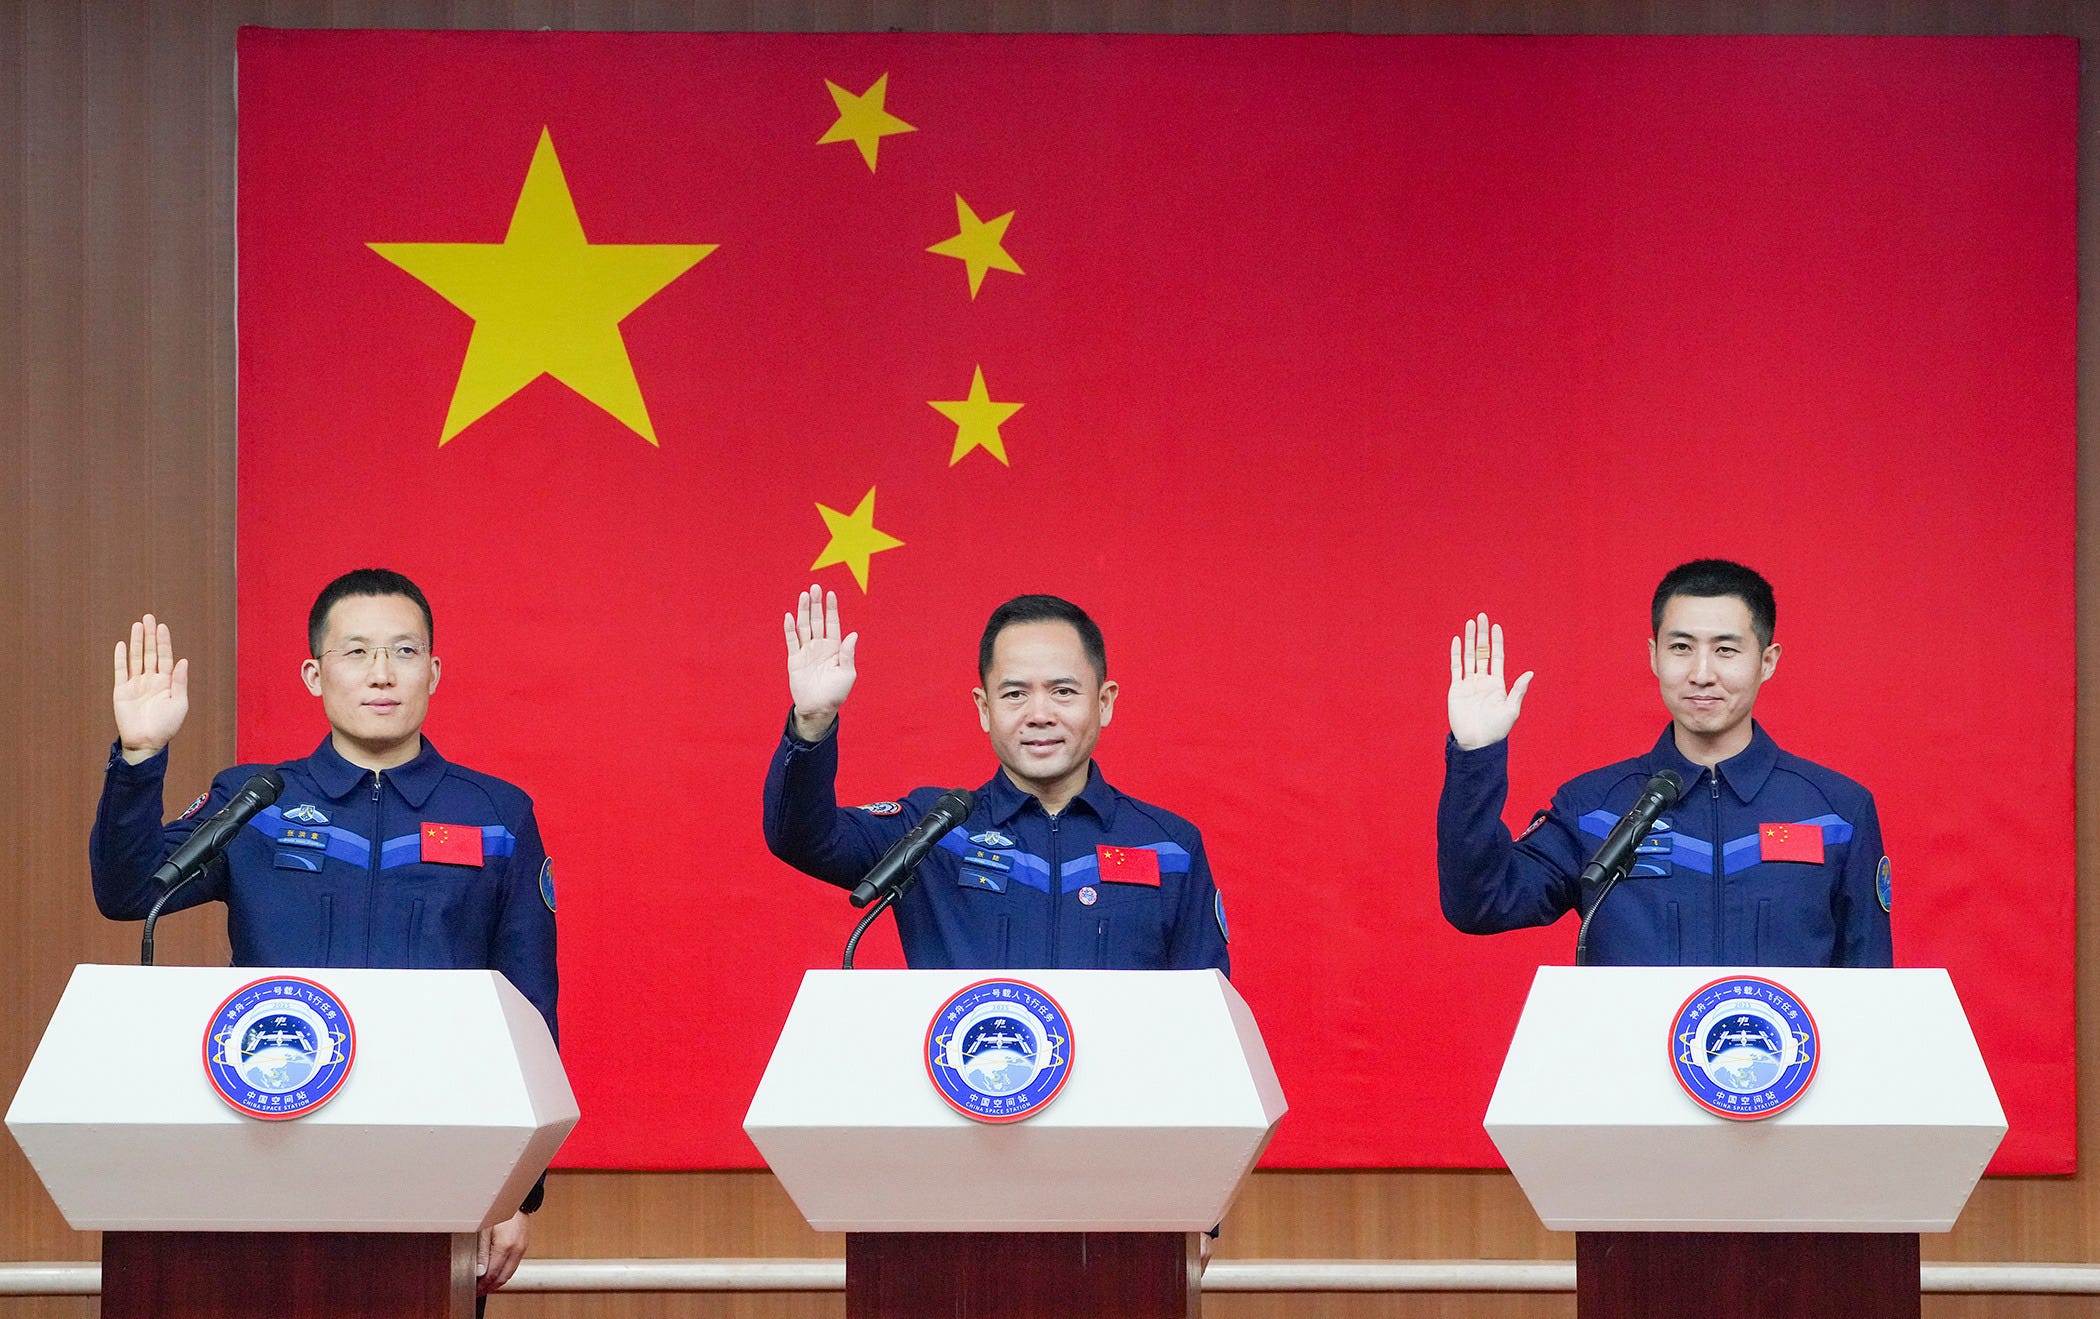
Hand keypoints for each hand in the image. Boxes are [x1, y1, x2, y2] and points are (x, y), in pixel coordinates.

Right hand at [112, 615, 189, 762]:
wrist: (146, 742)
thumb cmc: (166, 725)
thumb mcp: (179, 703)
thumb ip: (180, 681)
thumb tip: (184, 660)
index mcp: (167, 682)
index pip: (165, 656)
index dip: (163, 642)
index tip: (162, 626)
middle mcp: (151, 680)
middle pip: (149, 652)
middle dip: (149, 635)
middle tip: (148, 617)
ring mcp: (136, 684)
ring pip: (135, 658)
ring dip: (135, 642)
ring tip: (137, 625)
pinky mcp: (122, 691)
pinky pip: (120, 671)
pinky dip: (120, 658)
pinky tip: (121, 644)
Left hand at [477, 1209, 529, 1294]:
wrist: (515, 1200)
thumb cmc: (497, 1211)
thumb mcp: (483, 1230)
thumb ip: (481, 1253)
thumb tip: (479, 1272)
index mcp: (504, 1246)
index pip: (493, 1274)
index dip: (483, 1285)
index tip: (475, 1289)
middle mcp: (516, 1249)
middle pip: (503, 1277)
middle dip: (490, 1287)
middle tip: (480, 1291)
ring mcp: (521, 1248)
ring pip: (510, 1273)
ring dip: (498, 1281)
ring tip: (487, 1285)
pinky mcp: (523, 1246)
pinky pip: (514, 1265)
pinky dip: (505, 1272)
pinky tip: (497, 1272)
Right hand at [784, 584, 856, 741]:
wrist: (818, 709)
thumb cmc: (836, 693)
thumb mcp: (847, 674)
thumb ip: (848, 654)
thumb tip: (853, 634)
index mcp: (834, 648)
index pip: (832, 624)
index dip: (831, 609)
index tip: (831, 594)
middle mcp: (820, 646)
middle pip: (817, 621)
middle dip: (816, 605)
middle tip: (815, 588)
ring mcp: (806, 652)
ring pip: (804, 627)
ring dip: (803, 611)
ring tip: (804, 596)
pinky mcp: (795, 660)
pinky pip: (792, 641)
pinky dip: (790, 629)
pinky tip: (790, 616)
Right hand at [1448, 613, 1532, 749]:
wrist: (1477, 742)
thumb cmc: (1497, 729)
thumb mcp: (1511, 710)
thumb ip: (1518, 690)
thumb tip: (1530, 673)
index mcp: (1497, 684)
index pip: (1496, 657)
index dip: (1496, 642)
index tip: (1496, 627)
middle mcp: (1483, 680)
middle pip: (1482, 652)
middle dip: (1482, 634)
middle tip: (1481, 616)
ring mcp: (1469, 683)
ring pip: (1469, 656)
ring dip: (1469, 639)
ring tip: (1470, 623)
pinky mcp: (1456, 689)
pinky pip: (1456, 668)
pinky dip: (1456, 654)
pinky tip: (1457, 641)